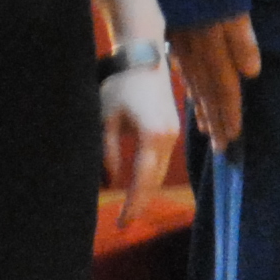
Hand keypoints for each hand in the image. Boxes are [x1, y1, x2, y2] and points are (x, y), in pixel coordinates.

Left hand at [99, 57, 180, 229]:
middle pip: (154, 180)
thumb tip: (111, 181)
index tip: (122, 224)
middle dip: (140, 202)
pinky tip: (136, 182)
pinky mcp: (171, 127)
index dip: (132, 205)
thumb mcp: (106, 119)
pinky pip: (160, 158)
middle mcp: (169, 138)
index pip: (142, 181)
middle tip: (123, 223)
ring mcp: (173, 132)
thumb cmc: (120, 84)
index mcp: (153, 136)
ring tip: (128, 207)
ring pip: (158, 170)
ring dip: (145, 188)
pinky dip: (149, 173)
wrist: (142, 55)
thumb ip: (108, 152)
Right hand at [176, 14, 260, 155]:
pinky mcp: (172, 33)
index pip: (225, 88)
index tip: (233, 138)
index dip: (230, 114)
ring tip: (207, 130)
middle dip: (216, 121)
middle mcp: (195, 50)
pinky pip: (182, 69)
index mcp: (212, 45)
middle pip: (208, 93)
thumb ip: (242, 38)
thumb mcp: (233, 4)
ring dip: (202, 108)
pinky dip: (189, 87)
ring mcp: (181, 43)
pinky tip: (191, 97)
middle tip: (221, 148)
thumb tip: (251, 73)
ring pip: (194, 83)